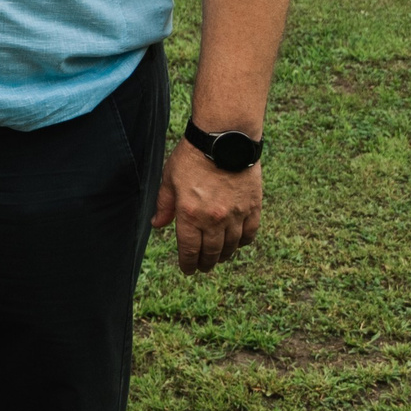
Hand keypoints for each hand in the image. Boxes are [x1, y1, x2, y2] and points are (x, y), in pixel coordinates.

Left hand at [153, 141, 262, 271]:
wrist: (224, 140)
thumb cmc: (192, 157)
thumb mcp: (169, 179)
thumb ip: (164, 205)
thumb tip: (157, 225)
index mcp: (189, 214)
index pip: (189, 249)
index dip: (188, 263)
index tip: (188, 270)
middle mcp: (213, 219)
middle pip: (211, 252)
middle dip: (205, 263)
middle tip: (203, 268)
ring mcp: (236, 214)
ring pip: (231, 246)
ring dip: (223, 255)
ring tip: (218, 258)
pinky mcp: (253, 207)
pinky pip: (250, 233)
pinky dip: (243, 242)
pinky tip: (237, 244)